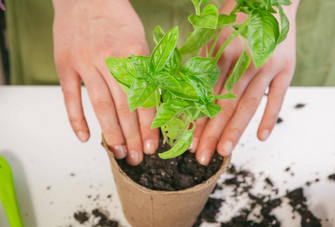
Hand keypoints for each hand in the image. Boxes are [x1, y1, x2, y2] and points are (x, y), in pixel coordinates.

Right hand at [53, 0, 158, 164]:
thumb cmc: (118, 20)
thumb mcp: (141, 41)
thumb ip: (146, 71)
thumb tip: (153, 106)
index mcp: (134, 53)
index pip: (144, 98)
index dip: (149, 126)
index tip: (152, 147)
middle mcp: (110, 59)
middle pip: (123, 107)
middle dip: (132, 136)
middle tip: (136, 158)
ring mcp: (85, 63)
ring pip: (100, 105)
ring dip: (110, 133)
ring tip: (117, 153)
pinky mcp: (65, 65)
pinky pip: (71, 97)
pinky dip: (76, 120)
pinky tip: (85, 138)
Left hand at [190, 1, 298, 164]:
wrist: (272, 0)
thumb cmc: (238, 17)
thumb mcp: (214, 35)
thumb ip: (203, 63)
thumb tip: (188, 93)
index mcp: (223, 52)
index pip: (208, 95)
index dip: (198, 119)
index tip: (189, 141)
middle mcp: (246, 61)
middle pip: (226, 105)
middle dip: (212, 134)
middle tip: (201, 157)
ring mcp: (268, 66)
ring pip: (249, 105)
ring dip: (236, 131)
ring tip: (224, 152)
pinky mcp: (287, 69)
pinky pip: (278, 97)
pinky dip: (270, 117)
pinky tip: (261, 137)